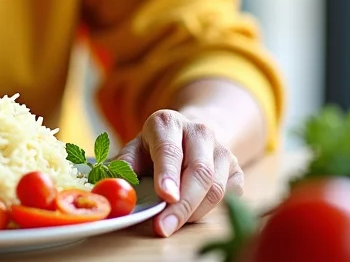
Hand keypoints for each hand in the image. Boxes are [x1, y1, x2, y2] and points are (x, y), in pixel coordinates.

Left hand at [116, 109, 243, 237]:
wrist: (189, 136)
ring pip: (216, 187)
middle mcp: (199, 131)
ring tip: (172, 223)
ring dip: (194, 212)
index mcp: (168, 123)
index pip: (169, 149)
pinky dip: (210, 211)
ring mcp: (222, 149)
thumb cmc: (156, 148)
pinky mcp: (236, 168)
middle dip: (183, 204)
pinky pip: (229, 196)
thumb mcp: (134, 150)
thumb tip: (113, 187)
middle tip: (164, 227)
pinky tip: (191, 213)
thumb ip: (123, 167)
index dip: (168, 173)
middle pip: (199, 171)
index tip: (165, 196)